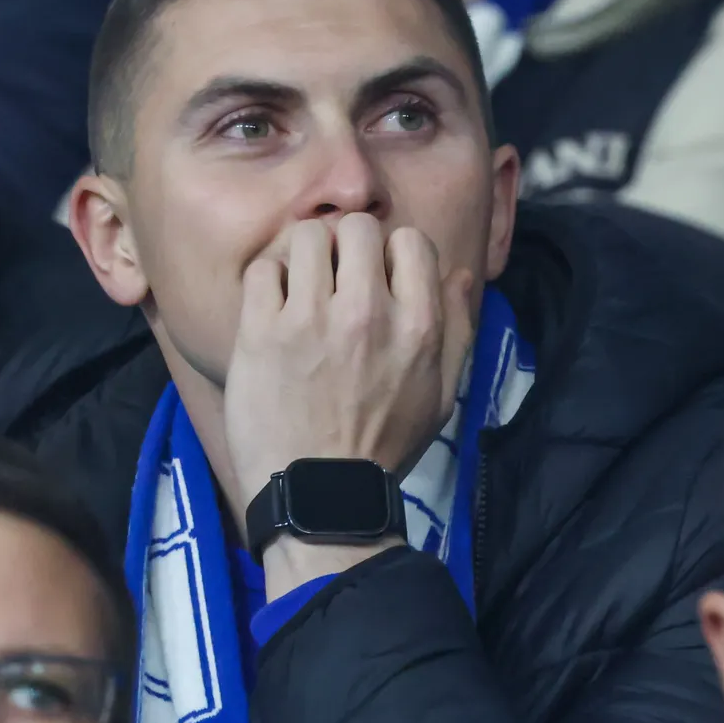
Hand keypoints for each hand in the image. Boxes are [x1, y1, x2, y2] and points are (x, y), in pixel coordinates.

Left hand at [222, 213, 475, 572]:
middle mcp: (367, 312)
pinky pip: (263, 270)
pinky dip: (267, 284)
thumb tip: (461, 272)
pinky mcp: (262, 332)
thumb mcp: (443, 395)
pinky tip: (273, 312)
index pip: (409, 239)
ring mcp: (310, 319)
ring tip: (301, 293)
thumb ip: (458, 329)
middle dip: (346, 247)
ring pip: (306, 236)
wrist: (319, 495)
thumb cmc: (383, 447)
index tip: (377, 281)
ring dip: (304, 259)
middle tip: (335, 281)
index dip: (392, 255)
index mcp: (418, 325)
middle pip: (356, 227)